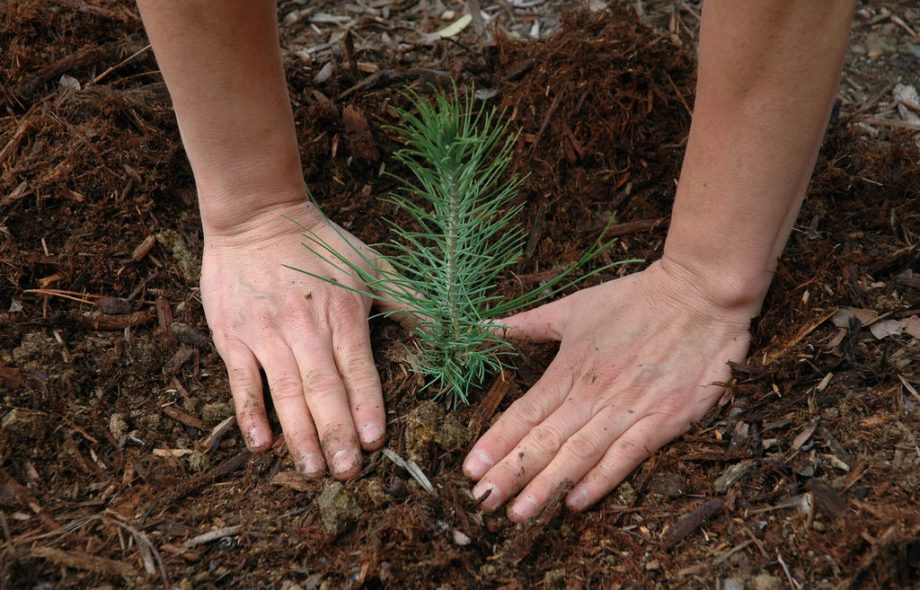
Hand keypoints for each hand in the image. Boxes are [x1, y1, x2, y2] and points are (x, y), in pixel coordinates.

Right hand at [200, 200, 384, 478]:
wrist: (256, 215)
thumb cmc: (320, 243)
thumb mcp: (371, 264)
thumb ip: (409, 300)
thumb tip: (451, 328)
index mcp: (342, 313)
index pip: (357, 368)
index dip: (366, 405)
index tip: (375, 442)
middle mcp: (305, 327)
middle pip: (323, 388)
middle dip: (336, 433)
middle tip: (347, 473)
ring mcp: (266, 333)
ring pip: (285, 392)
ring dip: (299, 434)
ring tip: (312, 470)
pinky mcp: (234, 336)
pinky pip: (241, 381)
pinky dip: (250, 413)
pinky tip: (261, 444)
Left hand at [463, 259, 756, 519]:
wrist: (700, 295)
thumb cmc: (635, 299)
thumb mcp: (574, 306)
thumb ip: (528, 323)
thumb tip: (484, 327)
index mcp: (569, 368)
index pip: (525, 413)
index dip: (496, 443)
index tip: (469, 470)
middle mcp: (593, 394)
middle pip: (544, 441)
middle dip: (511, 474)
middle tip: (482, 502)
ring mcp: (628, 409)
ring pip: (579, 454)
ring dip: (546, 486)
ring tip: (518, 514)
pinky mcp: (664, 420)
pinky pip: (627, 457)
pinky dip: (600, 480)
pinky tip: (575, 503)